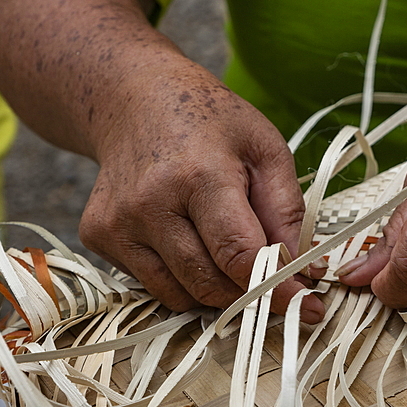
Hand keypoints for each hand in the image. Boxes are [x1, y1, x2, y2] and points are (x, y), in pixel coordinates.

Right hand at [79, 59, 324, 321]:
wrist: (134, 100)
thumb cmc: (212, 125)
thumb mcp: (267, 149)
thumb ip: (288, 212)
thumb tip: (302, 274)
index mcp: (200, 176)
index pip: (239, 256)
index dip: (277, 288)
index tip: (308, 306)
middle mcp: (150, 204)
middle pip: (211, 284)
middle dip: (248, 291)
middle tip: (269, 276)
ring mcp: (117, 224)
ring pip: (180, 295)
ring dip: (214, 288)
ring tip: (223, 248)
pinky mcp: (98, 236)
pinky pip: (153, 284)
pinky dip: (180, 277)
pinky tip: (185, 237)